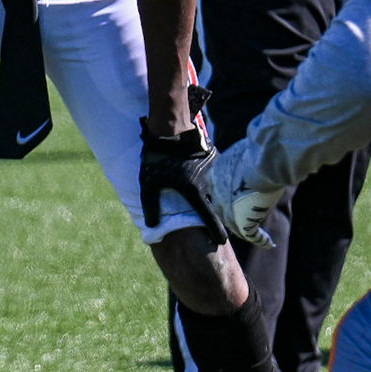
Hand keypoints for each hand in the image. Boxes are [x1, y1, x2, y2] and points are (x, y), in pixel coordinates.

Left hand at [137, 119, 224, 242]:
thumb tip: (152, 226)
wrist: (171, 130)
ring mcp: (213, 171)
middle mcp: (208, 184)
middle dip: (215, 215)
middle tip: (214, 225)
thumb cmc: (157, 158)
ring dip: (215, 197)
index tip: (222, 242)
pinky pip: (217, 175)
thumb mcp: (148, 184)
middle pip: (215, 204)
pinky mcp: (215, 159)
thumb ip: (150, 206)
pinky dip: (214, 181)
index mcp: (194, 192)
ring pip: (217, 189)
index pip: (208, 217)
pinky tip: (204, 181)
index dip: (216, 231)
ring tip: (211, 204)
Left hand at [209, 144, 282, 247]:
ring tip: (257, 235)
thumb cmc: (258, 149)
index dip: (224, 194)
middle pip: (220, 208)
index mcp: (214, 174)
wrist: (264, 160)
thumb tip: (254, 145)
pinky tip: (269, 243)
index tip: (231, 198)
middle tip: (241, 218)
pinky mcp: (243, 221)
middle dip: (230, 214)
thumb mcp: (245, 149)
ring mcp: (228, 209)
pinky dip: (261, 239)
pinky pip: (251, 234)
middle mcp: (217, 193)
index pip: (216, 189)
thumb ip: (244, 154)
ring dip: (245, 228)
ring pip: (234, 223)